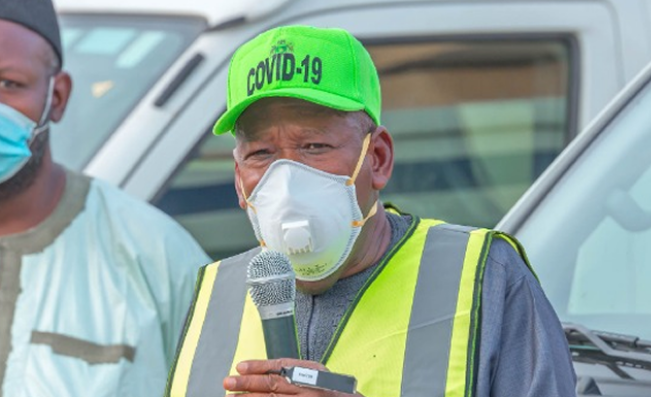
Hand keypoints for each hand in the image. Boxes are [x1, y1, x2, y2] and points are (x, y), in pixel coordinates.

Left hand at [223, 358, 360, 395]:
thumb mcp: (319, 375)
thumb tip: (267, 371)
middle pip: (272, 385)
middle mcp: (309, 390)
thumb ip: (297, 372)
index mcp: (312, 374)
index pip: (281, 367)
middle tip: (228, 382)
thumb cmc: (333, 392)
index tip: (240, 366)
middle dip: (247, 383)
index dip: (259, 366)